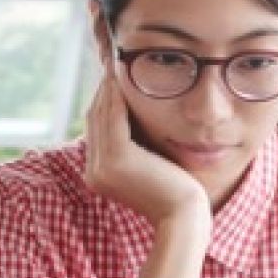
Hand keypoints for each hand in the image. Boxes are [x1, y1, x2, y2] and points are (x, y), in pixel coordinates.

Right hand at [85, 71, 210, 228]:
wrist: (183, 216)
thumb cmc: (175, 193)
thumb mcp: (148, 165)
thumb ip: (136, 146)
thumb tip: (133, 116)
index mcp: (98, 175)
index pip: (97, 129)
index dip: (103, 100)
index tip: (113, 76)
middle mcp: (94, 172)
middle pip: (95, 118)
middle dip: (104, 89)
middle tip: (113, 61)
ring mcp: (102, 167)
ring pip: (101, 114)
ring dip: (108, 87)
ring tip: (117, 64)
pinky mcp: (117, 159)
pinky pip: (113, 118)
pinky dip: (116, 96)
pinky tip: (122, 79)